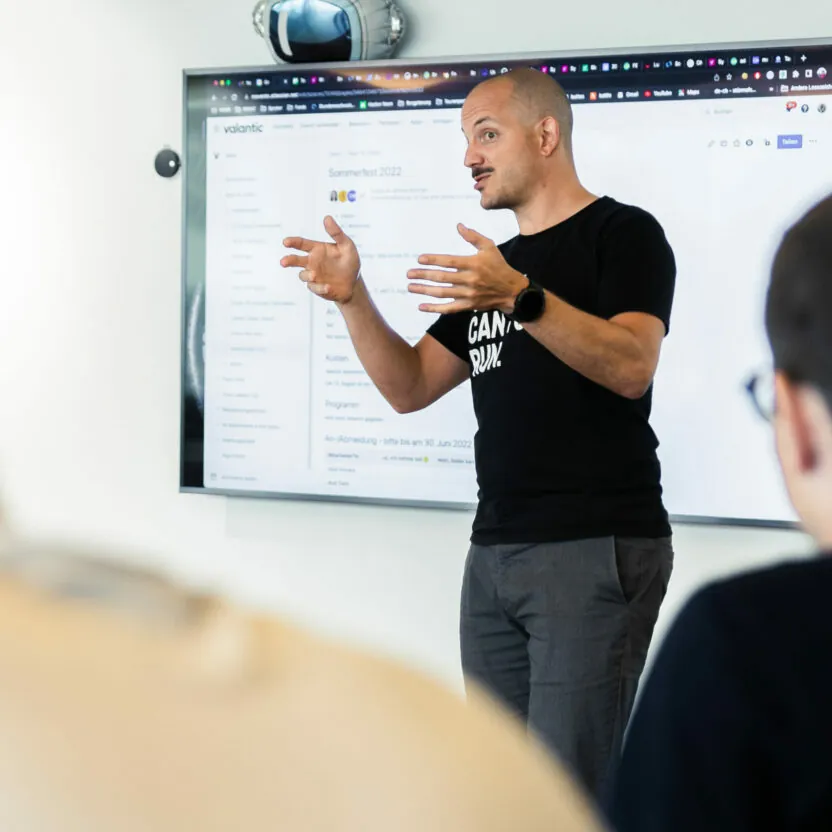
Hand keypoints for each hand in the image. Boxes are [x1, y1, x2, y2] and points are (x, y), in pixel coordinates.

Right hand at [280, 216, 360, 304]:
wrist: (354, 283)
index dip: (293, 242)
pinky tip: (328, 287)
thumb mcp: (347, 245)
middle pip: (296, 260)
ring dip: (307, 275)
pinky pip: (314, 287)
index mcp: (317, 249)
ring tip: (314, 275)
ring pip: (303, 275)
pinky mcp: (317, 287)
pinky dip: (320, 288)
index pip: (302, 244)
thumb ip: (336, 233)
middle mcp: (312, 262)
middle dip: (289, 260)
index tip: (285, 242)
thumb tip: (327, 218)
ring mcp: (313, 275)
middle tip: (283, 262)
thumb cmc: (350, 261)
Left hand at [407, 224, 527, 313]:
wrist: (512, 291)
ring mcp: (468, 295)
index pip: (449, 262)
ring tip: (410, 286)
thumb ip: (473, 236)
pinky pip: (448, 308)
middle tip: (409, 274)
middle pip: (442, 278)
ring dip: (424, 290)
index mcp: (474, 264)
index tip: (419, 259)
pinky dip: (434, 309)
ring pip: (442, 293)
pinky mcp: (468, 306)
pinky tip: (421, 306)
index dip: (433, 260)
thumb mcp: (489, 247)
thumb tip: (458, 226)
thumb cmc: (499, 266)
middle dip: (423, 275)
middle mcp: (470, 280)